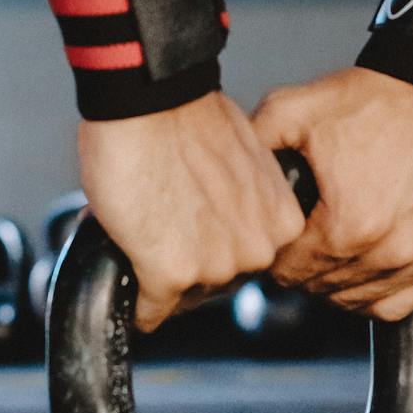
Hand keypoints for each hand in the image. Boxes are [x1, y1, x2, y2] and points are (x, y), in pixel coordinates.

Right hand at [79, 92, 304, 331]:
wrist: (149, 101)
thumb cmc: (187, 117)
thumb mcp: (240, 165)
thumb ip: (240, 202)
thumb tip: (217, 217)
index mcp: (281, 222)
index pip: (247, 259)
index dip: (216, 245)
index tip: (196, 234)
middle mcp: (257, 250)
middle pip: (217, 279)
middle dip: (190, 258)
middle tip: (165, 227)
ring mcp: (215, 266)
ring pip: (183, 293)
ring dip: (160, 272)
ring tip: (144, 232)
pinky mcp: (170, 275)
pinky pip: (150, 310)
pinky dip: (138, 306)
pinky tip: (131, 292)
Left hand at [253, 68, 412, 321]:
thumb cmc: (374, 101)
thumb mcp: (293, 112)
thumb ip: (251, 146)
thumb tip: (223, 178)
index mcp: (347, 225)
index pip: (289, 273)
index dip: (277, 253)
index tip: (283, 232)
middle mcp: (390, 251)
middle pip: (322, 289)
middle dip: (305, 267)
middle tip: (305, 237)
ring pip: (358, 301)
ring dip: (338, 282)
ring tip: (333, 247)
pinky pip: (401, 303)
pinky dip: (378, 291)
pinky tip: (366, 264)